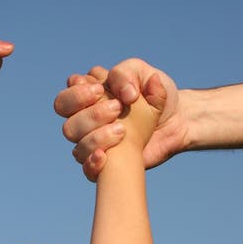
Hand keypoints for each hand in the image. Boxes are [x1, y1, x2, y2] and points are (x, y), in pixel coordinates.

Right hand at [54, 58, 187, 170]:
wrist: (177, 121)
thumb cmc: (156, 96)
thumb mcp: (144, 74)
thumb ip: (126, 74)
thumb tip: (123, 95)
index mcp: (89, 98)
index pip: (65, 98)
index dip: (77, 95)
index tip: (100, 91)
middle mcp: (86, 123)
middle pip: (67, 125)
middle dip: (88, 115)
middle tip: (116, 108)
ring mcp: (94, 145)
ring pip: (76, 146)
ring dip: (96, 137)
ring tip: (122, 130)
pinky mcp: (106, 165)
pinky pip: (87, 169)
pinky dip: (93, 163)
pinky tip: (105, 156)